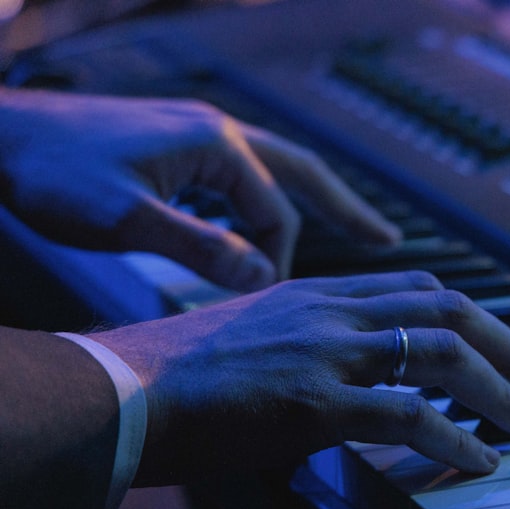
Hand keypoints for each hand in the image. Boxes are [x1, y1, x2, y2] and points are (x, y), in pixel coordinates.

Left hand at [0, 89, 400, 290]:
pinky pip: (238, 179)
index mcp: (214, 145)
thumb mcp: (126, 219)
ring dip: (307, 205)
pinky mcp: (176, 147)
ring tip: (344, 233)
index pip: (275, 212)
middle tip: (389, 240)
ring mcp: (197, 136)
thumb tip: (266, 281)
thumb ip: (201, 248)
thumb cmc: (53, 173)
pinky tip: (257, 228)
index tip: (275, 307)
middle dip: (346, 208)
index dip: (281, 263)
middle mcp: (216, 133)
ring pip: (272, 174)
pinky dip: (261, 205)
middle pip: (301, 174)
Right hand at [90, 271, 509, 484]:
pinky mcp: (314, 402)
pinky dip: (455, 438)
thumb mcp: (256, 335)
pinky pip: (409, 417)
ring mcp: (327, 352)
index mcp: (320, 291)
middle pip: (449, 310)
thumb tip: (353, 377)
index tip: (502, 343)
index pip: (420, 287)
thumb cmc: (180, 373)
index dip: (474, 316)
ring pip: (442, 353)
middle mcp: (332, 311)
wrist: (121, 391)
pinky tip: (479, 460)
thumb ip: (310, 342)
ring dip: (497, 388)